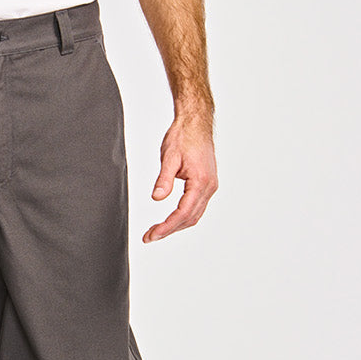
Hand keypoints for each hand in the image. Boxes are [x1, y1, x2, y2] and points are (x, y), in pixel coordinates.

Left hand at [143, 114, 216, 241]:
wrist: (196, 123)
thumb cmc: (184, 136)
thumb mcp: (170, 157)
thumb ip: (164, 179)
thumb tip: (157, 197)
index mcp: (201, 181)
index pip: (183, 212)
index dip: (167, 227)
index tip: (152, 234)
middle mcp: (209, 186)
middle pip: (190, 218)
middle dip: (170, 229)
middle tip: (150, 236)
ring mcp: (210, 186)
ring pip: (194, 214)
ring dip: (176, 225)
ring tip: (157, 231)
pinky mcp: (207, 184)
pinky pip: (196, 206)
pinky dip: (183, 216)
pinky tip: (171, 219)